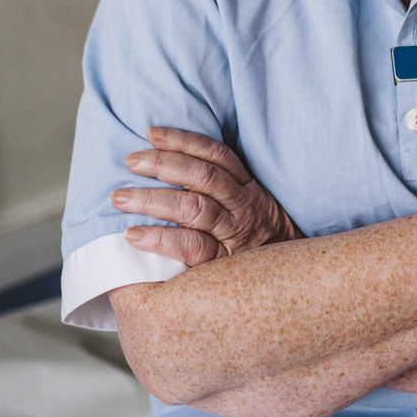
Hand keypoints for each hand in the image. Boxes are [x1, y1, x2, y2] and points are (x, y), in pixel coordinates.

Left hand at [111, 126, 300, 264]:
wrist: (296, 282)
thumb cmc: (263, 244)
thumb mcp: (253, 209)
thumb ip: (225, 192)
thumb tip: (174, 171)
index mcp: (249, 188)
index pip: (217, 155)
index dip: (184, 141)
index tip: (152, 133)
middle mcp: (244, 207)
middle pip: (202, 176)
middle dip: (163, 164)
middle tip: (130, 161)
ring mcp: (235, 235)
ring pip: (193, 207)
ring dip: (152, 199)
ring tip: (120, 198)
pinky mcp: (224, 264)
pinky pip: (191, 247)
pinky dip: (160, 239)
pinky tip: (133, 236)